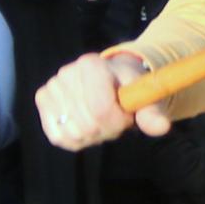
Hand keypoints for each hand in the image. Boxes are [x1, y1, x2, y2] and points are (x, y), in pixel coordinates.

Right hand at [35, 48, 160, 148]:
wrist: (110, 76)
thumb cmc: (128, 85)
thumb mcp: (145, 94)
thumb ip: (152, 111)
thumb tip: (161, 127)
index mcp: (92, 65)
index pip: (101, 110)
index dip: (117, 122)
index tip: (126, 115)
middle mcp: (67, 73)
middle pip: (87, 125)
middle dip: (106, 129)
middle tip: (114, 117)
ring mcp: (52, 86)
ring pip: (73, 133)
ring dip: (92, 135)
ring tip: (100, 119)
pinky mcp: (43, 101)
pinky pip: (58, 136)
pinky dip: (75, 138)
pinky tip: (85, 125)